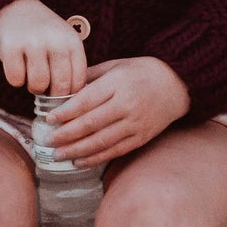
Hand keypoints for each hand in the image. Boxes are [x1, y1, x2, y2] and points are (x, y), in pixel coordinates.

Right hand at [0, 0, 87, 94]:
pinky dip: (16, 80)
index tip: (62, 96)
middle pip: (59, 85)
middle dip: (52, 96)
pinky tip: (18, 69)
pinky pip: (15, 79)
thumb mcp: (65, 43)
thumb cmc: (45, 34)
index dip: (70, 95)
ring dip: (34, 88)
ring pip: (38, 84)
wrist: (17, 8)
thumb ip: (71, 67)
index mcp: (72, 41)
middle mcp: (55, 40)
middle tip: (46, 91)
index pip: (78, 80)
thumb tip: (72, 102)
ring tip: (32, 79)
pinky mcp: (11, 46)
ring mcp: (32, 42)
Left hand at [47, 56, 190, 166]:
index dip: (66, 112)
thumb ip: (89, 77)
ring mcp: (135, 123)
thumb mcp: (115, 66)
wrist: (177, 84)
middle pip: (91, 124)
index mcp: (118, 83)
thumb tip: (62, 90)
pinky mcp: (141, 137)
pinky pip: (115, 151)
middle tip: (48, 141)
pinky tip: (79, 161)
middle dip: (66, 135)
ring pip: (101, 141)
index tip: (49, 119)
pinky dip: (95, 158)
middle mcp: (127, 104)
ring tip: (58, 155)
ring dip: (77, 150)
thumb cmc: (141, 72)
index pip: (86, 101)